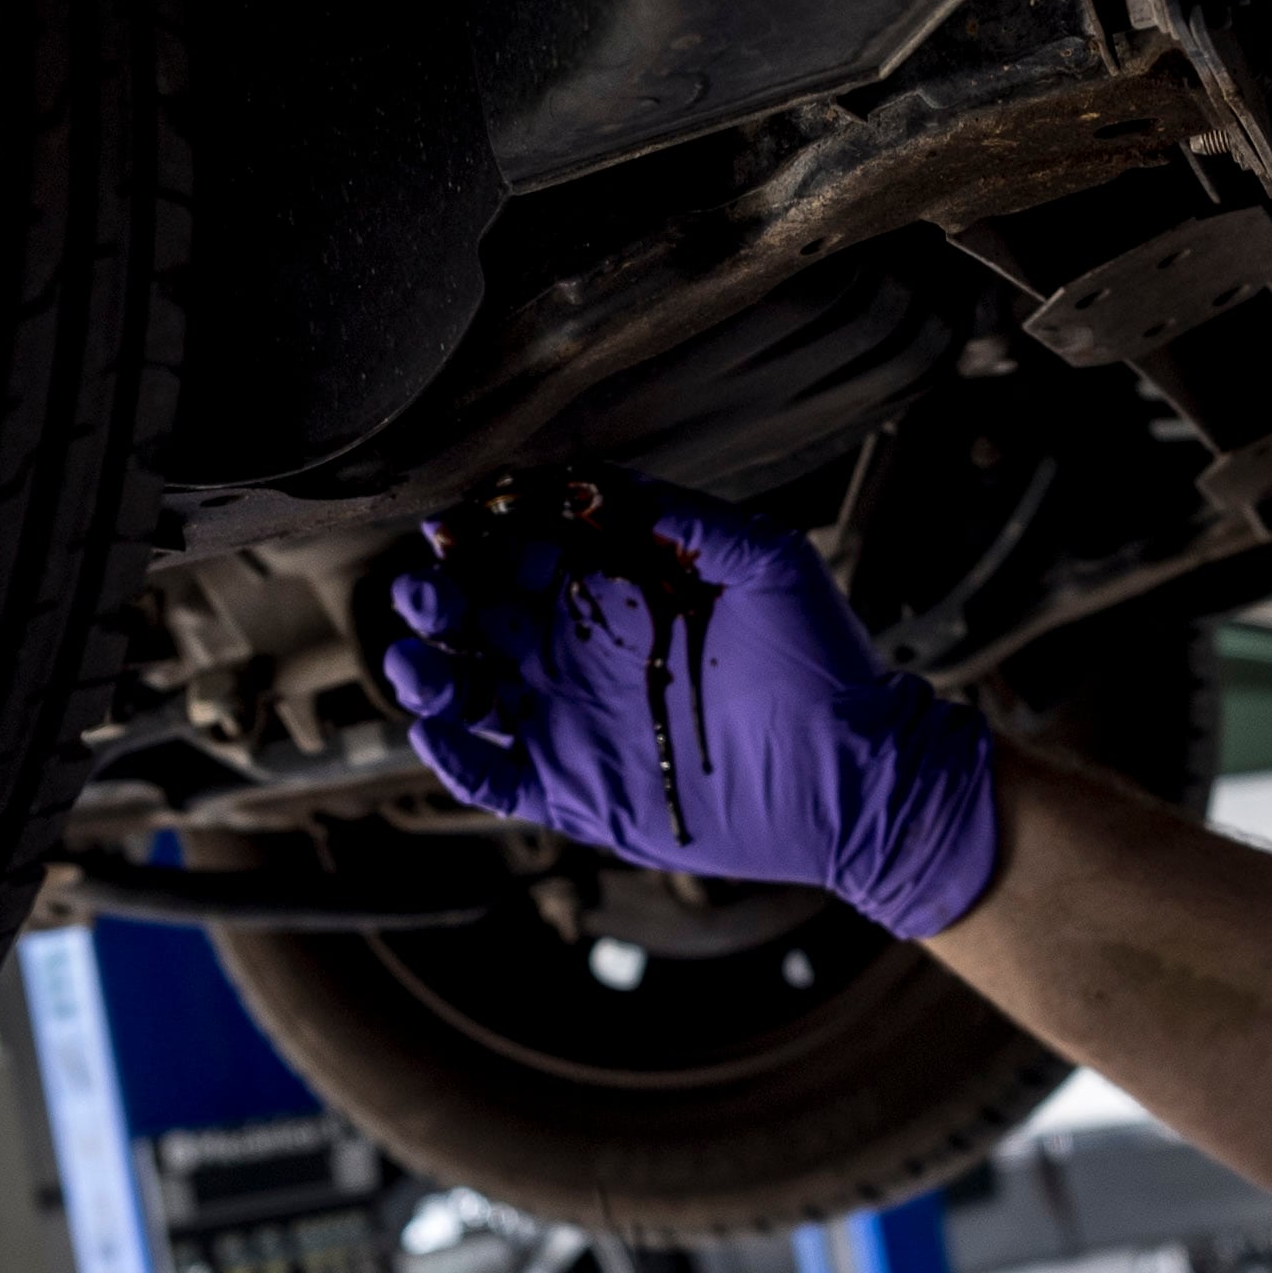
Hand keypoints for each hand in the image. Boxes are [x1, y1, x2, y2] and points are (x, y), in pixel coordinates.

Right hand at [375, 475, 1003, 940]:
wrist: (859, 770)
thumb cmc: (821, 660)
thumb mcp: (763, 560)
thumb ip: (679, 516)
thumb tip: (593, 480)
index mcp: (610, 592)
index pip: (518, 554)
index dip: (479, 540)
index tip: (454, 526)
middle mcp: (577, 653)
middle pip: (473, 619)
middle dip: (435, 600)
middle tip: (424, 588)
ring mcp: (569, 723)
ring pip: (466, 695)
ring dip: (426, 674)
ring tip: (412, 658)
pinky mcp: (574, 792)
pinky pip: (493, 776)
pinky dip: (453, 757)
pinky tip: (438, 730)